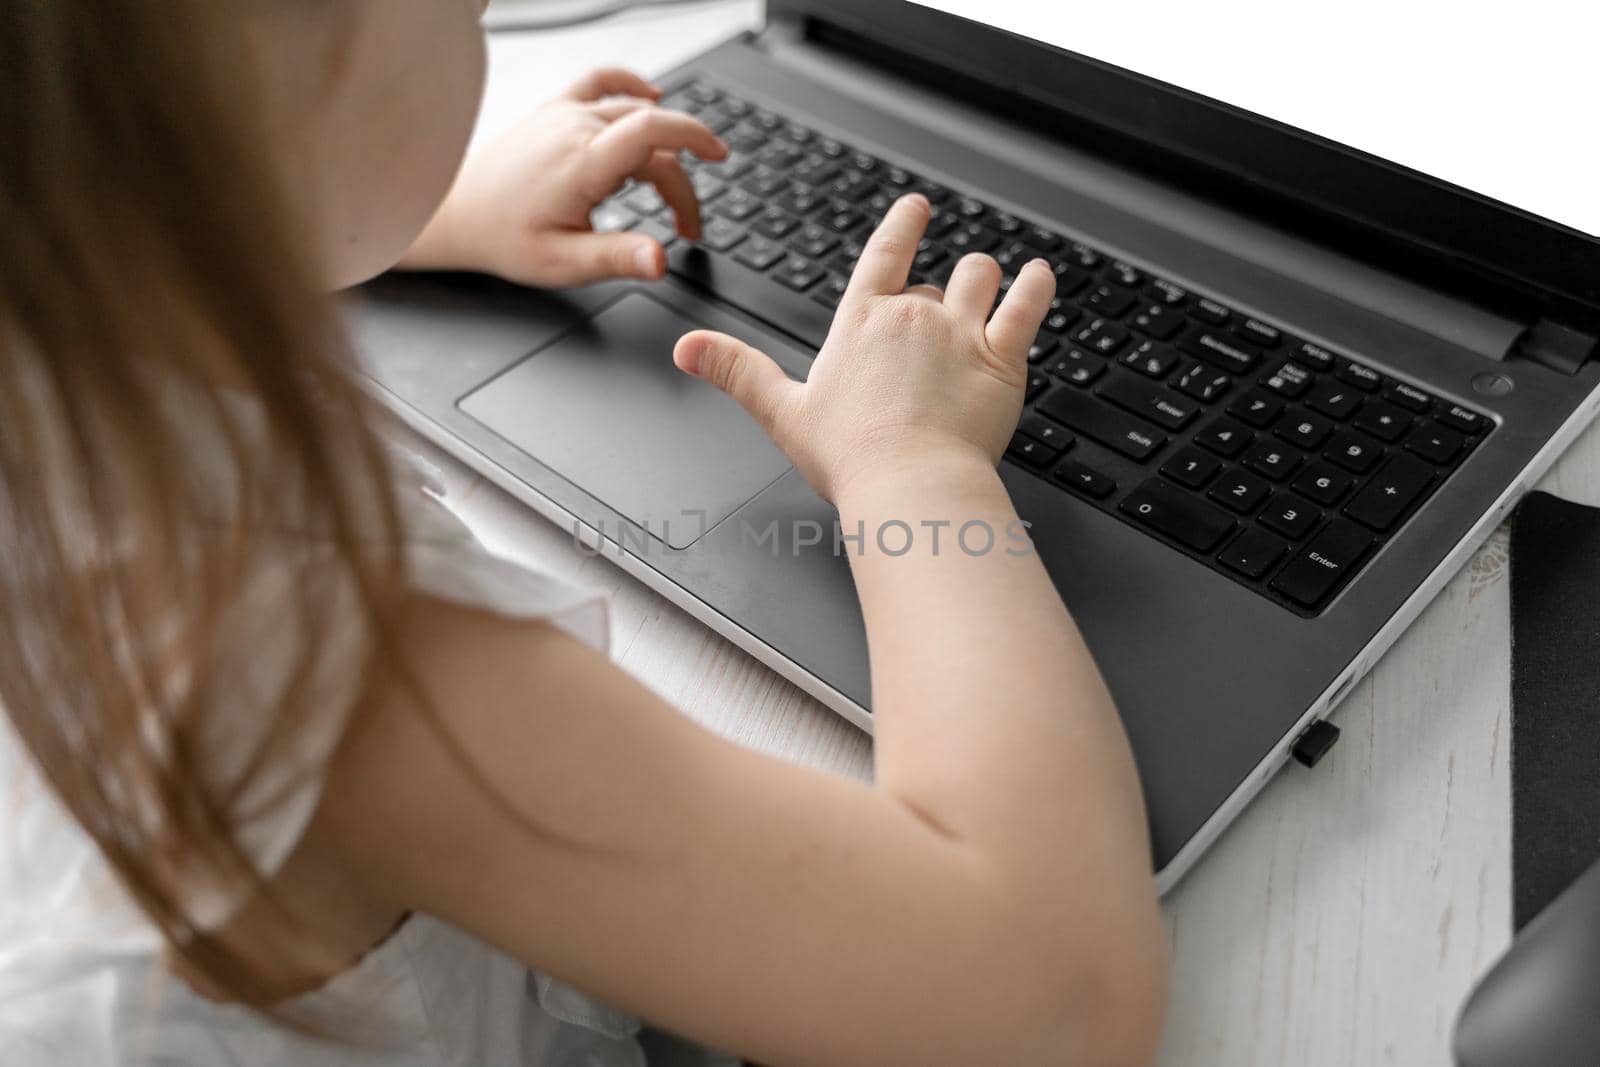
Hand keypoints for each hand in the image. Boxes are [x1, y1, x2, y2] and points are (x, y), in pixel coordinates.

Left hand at [401, 68, 726, 286]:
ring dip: (662, 151)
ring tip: (669, 192)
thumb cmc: (504, 238)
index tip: (721, 157)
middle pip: (652, 141)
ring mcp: (564, 114)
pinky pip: (600, 82)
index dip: (695, 138)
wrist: (455, 213)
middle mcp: (574, 128)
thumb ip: (617, 259)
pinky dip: (630, 86)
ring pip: (634, 118)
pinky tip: (651, 96)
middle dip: (680, 184)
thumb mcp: (563, 262)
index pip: (652, 132)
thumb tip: (661, 260)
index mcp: (582, 164)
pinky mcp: (554, 111)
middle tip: (686, 229)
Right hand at [672, 195, 1056, 502]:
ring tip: (991, 279)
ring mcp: (961, 333)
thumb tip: (686, 348)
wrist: (909, 485)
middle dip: (939, 289)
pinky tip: (1040, 278)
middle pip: (934, 279)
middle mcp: (913, 316)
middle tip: (941, 310)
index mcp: (861, 323)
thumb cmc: (848, 457)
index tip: (916, 206)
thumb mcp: (781, 412)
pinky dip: (1037, 287)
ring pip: (981, 277)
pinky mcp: (1001, 359)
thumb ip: (736, 372)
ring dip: (985, 276)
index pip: (884, 253)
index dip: (902, 225)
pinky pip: (1027, 306)